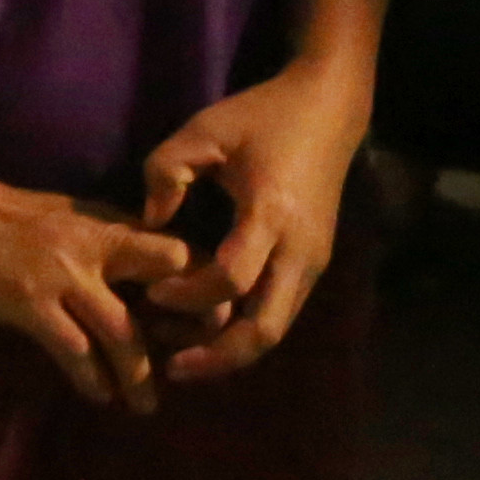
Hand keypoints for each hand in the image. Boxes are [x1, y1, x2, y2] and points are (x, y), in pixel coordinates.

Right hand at [0, 177, 194, 411]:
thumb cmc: (5, 215)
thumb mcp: (70, 218)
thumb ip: (108, 244)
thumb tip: (147, 277)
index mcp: (109, 223)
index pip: (178, 249)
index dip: (199, 285)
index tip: (198, 321)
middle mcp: (98, 245)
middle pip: (170, 279)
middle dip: (188, 324)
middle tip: (192, 362)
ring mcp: (66, 275)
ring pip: (124, 333)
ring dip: (139, 376)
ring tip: (145, 405)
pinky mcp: (33, 303)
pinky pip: (75, 351)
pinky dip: (93, 379)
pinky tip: (100, 396)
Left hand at [132, 59, 369, 385]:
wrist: (328, 110)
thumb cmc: (263, 116)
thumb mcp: (205, 129)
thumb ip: (166, 170)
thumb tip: (151, 223)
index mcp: (271, 215)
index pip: (230, 278)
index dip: (187, 294)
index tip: (151, 291)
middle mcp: (299, 251)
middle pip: (264, 330)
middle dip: (216, 357)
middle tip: (170, 368)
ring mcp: (312, 263)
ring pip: (275, 330)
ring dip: (229, 349)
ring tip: (181, 355)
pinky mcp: (313, 265)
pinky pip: (279, 312)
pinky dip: (244, 330)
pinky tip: (209, 327)